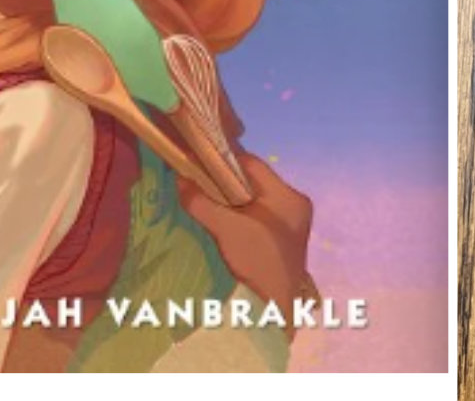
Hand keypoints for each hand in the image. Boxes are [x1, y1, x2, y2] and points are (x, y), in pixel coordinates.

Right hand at [177, 152, 313, 327]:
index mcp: (289, 197)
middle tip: (197, 179)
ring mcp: (291, 224)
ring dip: (229, 199)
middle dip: (223, 181)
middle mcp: (295, 205)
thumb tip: (179, 180)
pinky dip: (237, 214)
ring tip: (205, 197)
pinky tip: (220, 218)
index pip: (253, 165)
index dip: (223, 161)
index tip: (198, 160)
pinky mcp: (283, 240)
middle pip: (253, 182)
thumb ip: (202, 202)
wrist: (275, 314)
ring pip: (253, 199)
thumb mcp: (227, 229)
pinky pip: (256, 215)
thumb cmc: (258, 264)